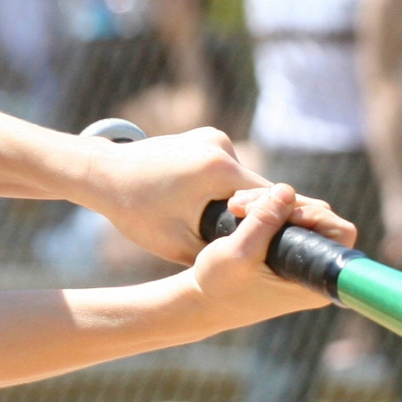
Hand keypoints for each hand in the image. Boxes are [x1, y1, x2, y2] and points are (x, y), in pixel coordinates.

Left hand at [81, 127, 355, 264]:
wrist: (102, 172)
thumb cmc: (135, 210)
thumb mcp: (178, 243)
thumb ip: (219, 250)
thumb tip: (255, 264)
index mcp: (218, 169)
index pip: (270, 200)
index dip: (284, 223)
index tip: (299, 244)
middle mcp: (221, 145)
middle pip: (259, 188)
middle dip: (261, 215)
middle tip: (270, 244)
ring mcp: (212, 137)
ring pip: (242, 179)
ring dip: (238, 201)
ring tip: (229, 226)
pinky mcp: (205, 136)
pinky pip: (227, 168)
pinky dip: (223, 187)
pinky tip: (208, 204)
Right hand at [183, 183, 337, 324]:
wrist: (200, 301)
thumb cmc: (219, 286)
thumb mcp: (238, 252)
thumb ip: (264, 220)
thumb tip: (287, 190)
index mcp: (313, 283)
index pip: (340, 233)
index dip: (312, 214)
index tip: (276, 216)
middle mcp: (313, 272)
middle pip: (319, 215)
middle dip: (281, 202)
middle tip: (241, 205)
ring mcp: (301, 261)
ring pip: (300, 211)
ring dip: (268, 202)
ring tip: (234, 207)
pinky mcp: (286, 251)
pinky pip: (287, 217)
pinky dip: (265, 208)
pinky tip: (240, 210)